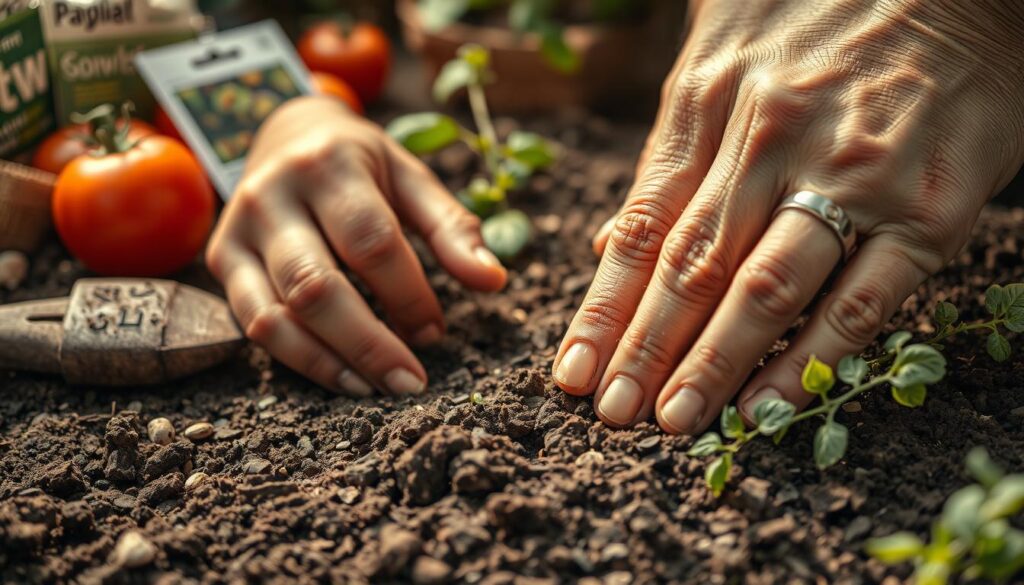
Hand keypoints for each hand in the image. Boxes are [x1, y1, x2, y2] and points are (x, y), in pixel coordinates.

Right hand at [207, 96, 506, 395]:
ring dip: (333, 362)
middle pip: (317, 285)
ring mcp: (238, 230)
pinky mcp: (223, 261)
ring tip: (380, 389)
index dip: (408, 295)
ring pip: (277, 314)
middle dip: (370, 343)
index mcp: (329, 164)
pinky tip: (345, 380)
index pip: (371, 242)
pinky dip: (301, 361)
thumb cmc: (362, 164)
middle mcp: (272, 195)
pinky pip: (255, 324)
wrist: (285, 134)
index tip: (437, 332)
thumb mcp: (411, 177)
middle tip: (413, 381)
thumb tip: (493, 281)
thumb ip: (451, 228)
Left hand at [555, 0, 1023, 432]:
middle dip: (644, 350)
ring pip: (762, 288)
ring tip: (671, 423)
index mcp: (707, 105)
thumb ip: (671, 152)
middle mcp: (767, 142)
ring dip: (711, 364)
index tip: (574, 374)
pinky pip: (859, 299)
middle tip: (613, 415)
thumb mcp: (720, 55)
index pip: (643, 229)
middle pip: (691, 267)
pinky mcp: (926, 209)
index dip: (604, 309)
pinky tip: (768, 406)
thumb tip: (617, 238)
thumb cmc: (819, 13)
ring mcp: (848, 175)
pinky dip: (810, 359)